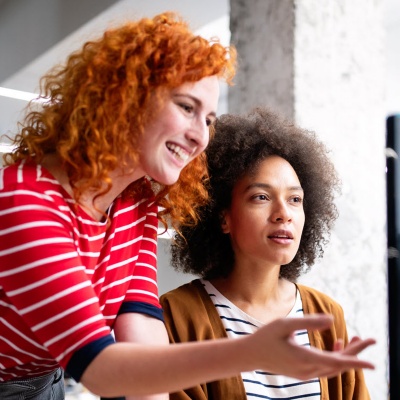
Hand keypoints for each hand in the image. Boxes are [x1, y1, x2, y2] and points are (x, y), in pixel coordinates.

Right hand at [246, 314, 374, 379]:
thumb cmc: (266, 337)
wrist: (251, 355)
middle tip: (370, 340)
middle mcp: (308, 370)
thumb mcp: (284, 324)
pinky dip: (335, 358)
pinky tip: (338, 343)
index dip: (355, 361)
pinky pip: (325, 367)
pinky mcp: (303, 372)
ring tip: (357, 339)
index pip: (336, 362)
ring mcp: (306, 373)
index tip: (373, 363)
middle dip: (356, 353)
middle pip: (338, 364)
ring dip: (347, 355)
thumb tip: (332, 320)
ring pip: (333, 367)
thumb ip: (308, 322)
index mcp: (304, 358)